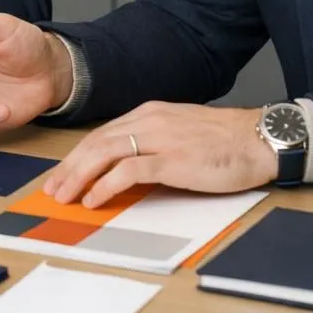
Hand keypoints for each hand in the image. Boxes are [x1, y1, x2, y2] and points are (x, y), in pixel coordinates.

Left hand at [43, 102, 276, 207]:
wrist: (259, 139)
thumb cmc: (225, 141)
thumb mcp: (181, 133)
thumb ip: (153, 143)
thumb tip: (127, 166)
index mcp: (150, 113)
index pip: (102, 134)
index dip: (78, 156)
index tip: (62, 174)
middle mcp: (150, 121)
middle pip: (96, 142)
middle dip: (70, 167)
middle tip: (53, 189)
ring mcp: (160, 138)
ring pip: (105, 153)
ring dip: (80, 176)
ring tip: (66, 196)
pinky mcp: (173, 159)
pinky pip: (129, 171)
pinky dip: (106, 185)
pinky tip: (95, 199)